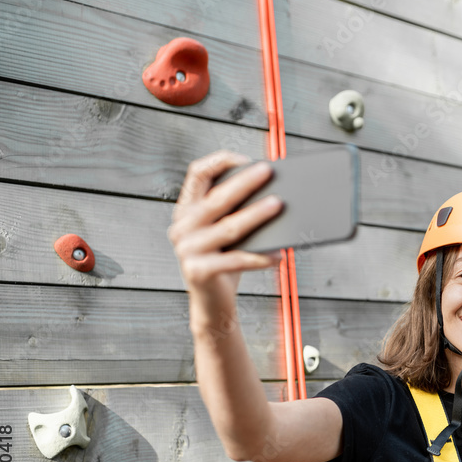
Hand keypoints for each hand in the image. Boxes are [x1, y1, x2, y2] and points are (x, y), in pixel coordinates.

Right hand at [168, 150, 282, 298]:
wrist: (213, 303)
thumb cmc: (225, 262)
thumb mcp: (225, 233)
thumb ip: (236, 212)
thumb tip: (273, 191)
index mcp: (186, 211)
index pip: (197, 173)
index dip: (220, 162)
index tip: (245, 158)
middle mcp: (182, 227)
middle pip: (217, 199)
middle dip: (245, 182)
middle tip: (268, 171)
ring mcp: (187, 250)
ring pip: (229, 227)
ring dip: (256, 214)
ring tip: (278, 205)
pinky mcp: (199, 271)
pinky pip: (237, 260)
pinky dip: (261, 256)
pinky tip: (280, 253)